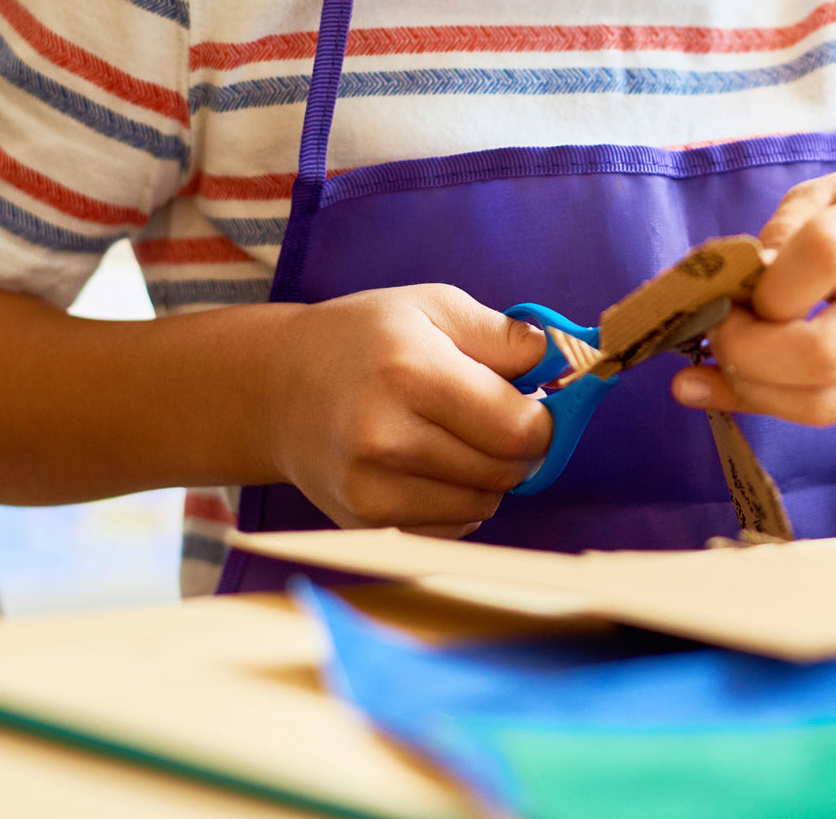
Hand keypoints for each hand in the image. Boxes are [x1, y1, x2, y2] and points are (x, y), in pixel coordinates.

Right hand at [262, 284, 551, 535]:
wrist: (278, 388)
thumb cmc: (366, 337)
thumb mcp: (434, 306)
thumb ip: (503, 333)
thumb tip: (557, 361)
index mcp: (411, 374)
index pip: (518, 429)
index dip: (542, 418)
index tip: (532, 401)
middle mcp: (387, 439)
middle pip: (506, 471)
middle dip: (519, 446)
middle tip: (495, 416)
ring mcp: (372, 490)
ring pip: (484, 504)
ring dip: (490, 475)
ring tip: (456, 436)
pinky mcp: (365, 524)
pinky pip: (452, 529)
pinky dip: (460, 502)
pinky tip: (432, 465)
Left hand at [671, 171, 835, 426]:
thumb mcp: (832, 195)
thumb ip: (782, 228)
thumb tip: (738, 281)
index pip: (826, 256)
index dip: (767, 282)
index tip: (740, 286)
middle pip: (822, 352)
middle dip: (746, 351)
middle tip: (720, 330)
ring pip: (820, 405)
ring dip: (752, 388)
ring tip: (729, 357)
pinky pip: (825, 418)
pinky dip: (768, 404)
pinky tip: (744, 379)